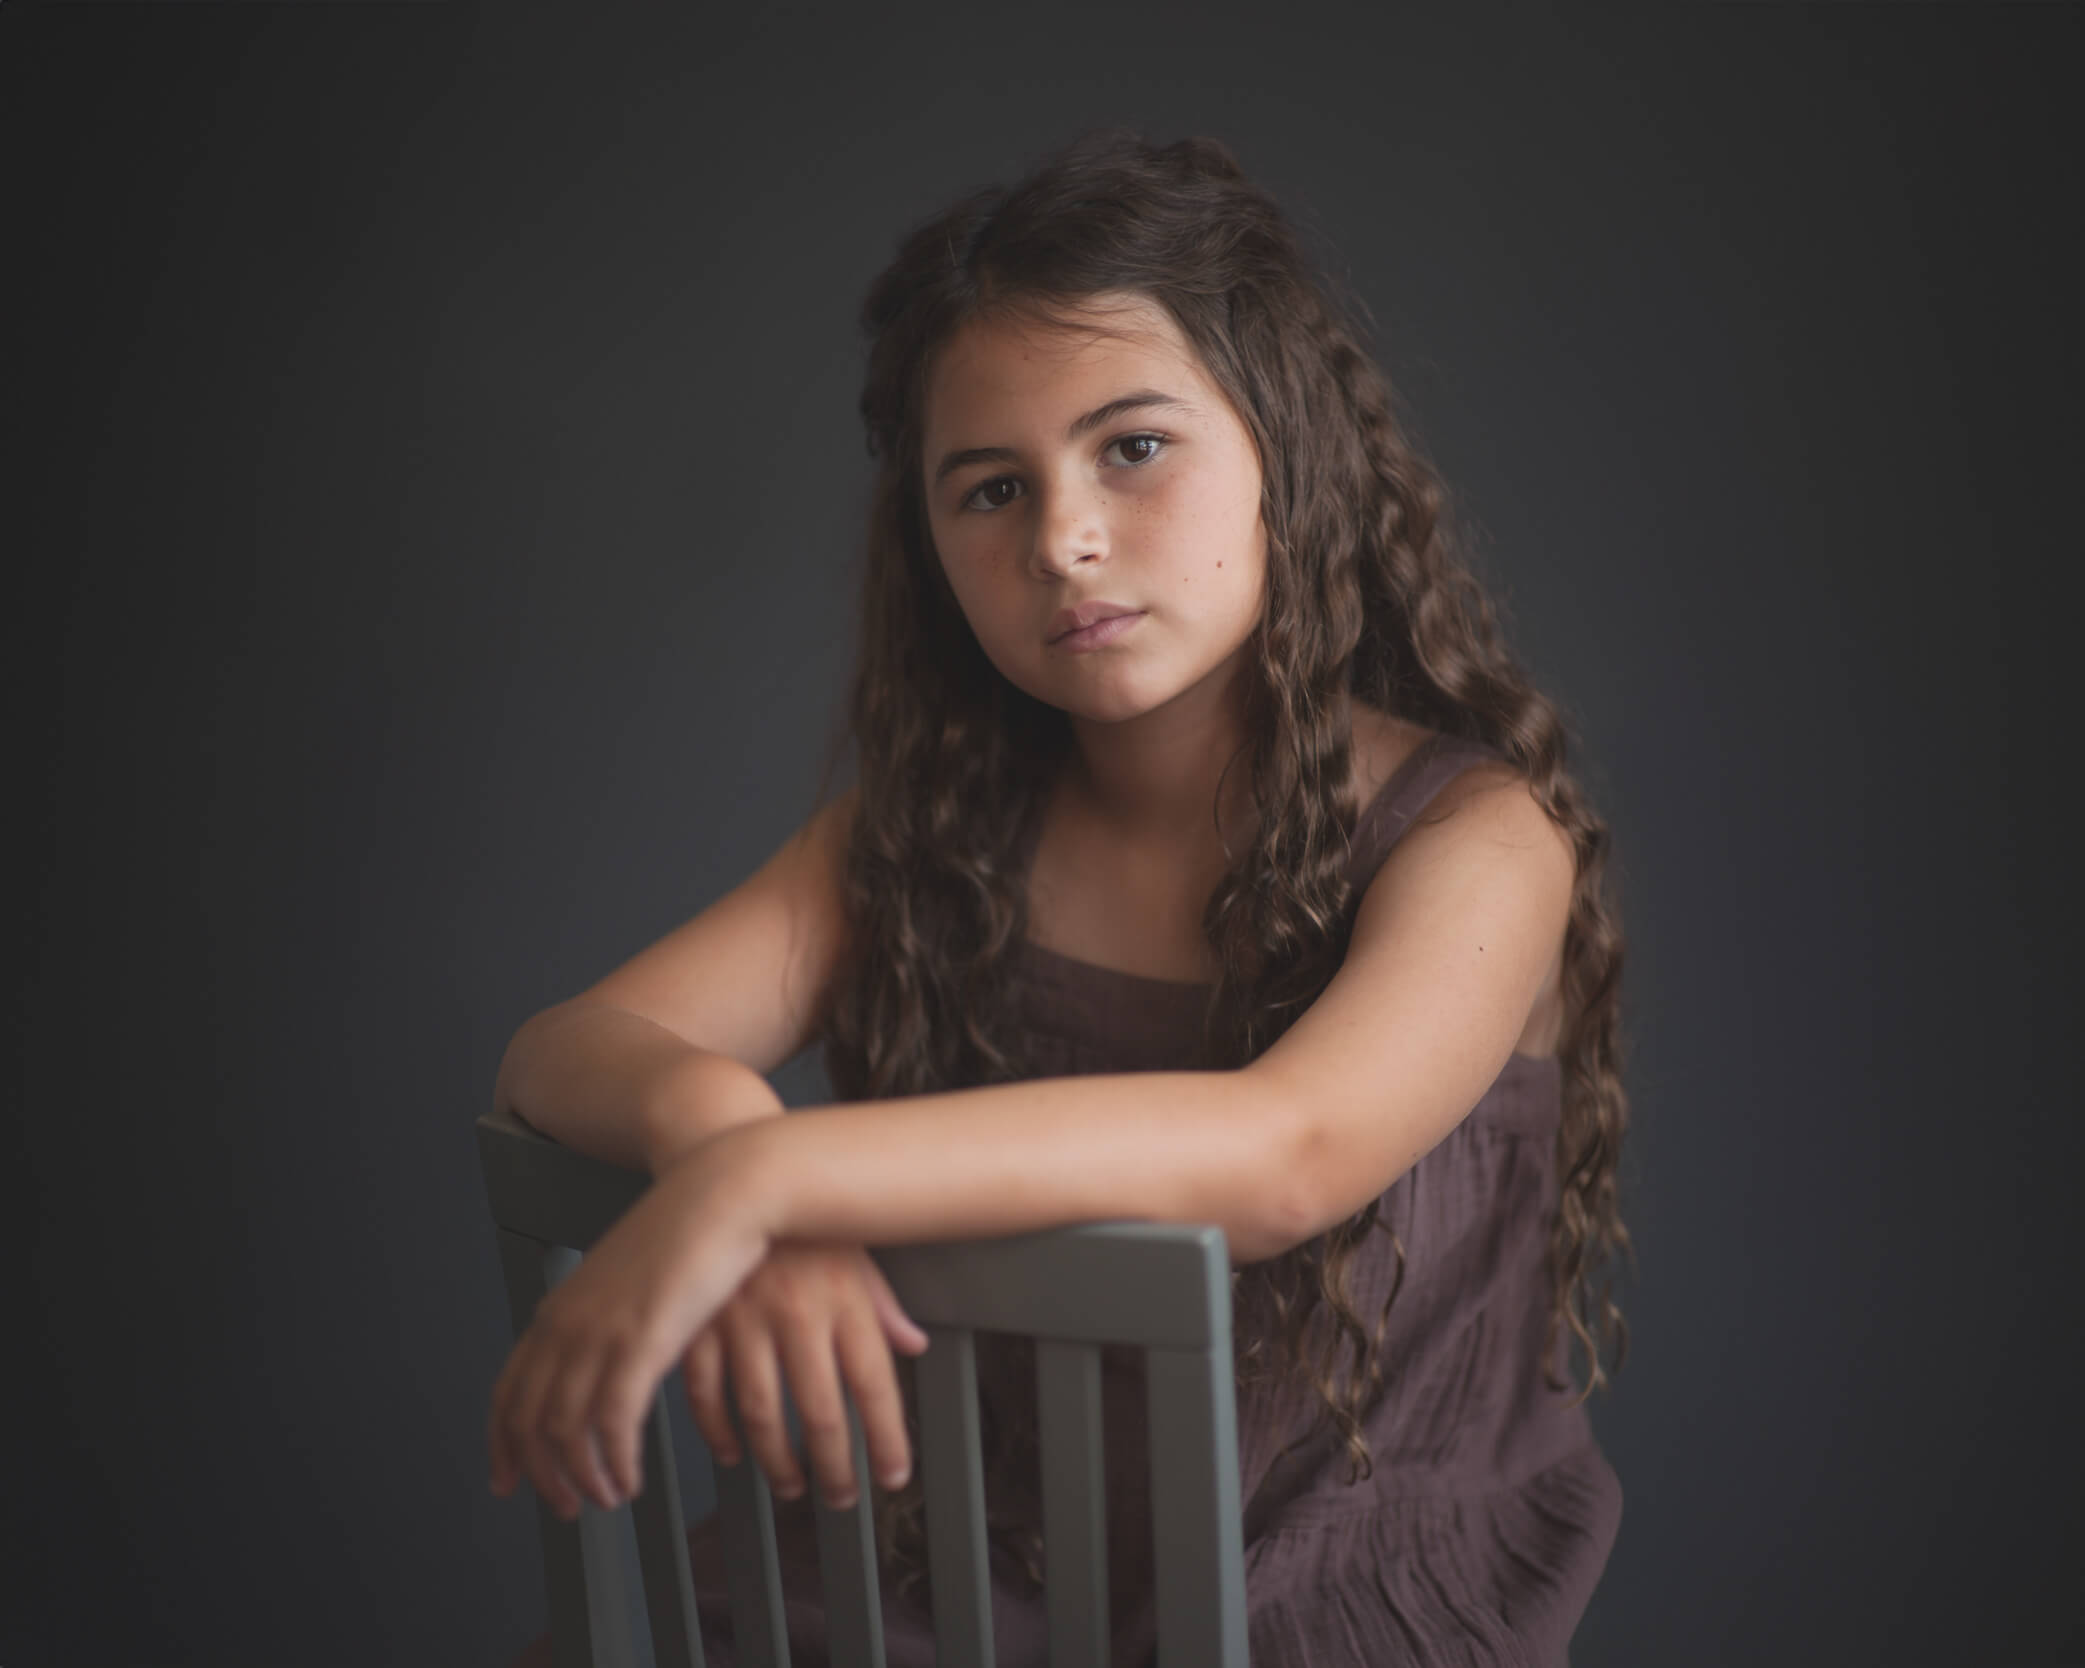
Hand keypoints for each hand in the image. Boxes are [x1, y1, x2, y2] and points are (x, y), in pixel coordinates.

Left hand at [487, 1144, 767, 1520]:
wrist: (723, 1191)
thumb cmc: (692, 1230)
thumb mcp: (633, 1273)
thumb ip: (610, 1312)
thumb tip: (610, 1346)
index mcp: (561, 1307)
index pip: (508, 1389)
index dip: (502, 1442)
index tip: (506, 1479)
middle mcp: (567, 1323)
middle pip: (527, 1420)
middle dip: (539, 1474)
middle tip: (564, 1507)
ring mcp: (599, 1333)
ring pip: (563, 1432)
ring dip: (580, 1478)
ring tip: (605, 1500)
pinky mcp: (639, 1344)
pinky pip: (610, 1426)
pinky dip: (615, 1463)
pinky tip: (631, 1480)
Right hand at [681, 1243, 928, 1510]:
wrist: (727, 1163)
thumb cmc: (799, 1218)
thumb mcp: (854, 1251)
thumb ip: (883, 1304)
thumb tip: (916, 1345)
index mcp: (843, 1296)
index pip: (876, 1385)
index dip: (888, 1440)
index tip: (893, 1476)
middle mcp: (797, 1312)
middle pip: (822, 1413)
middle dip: (836, 1467)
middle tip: (842, 1496)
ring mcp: (743, 1319)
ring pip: (763, 1414)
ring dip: (778, 1462)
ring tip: (793, 1484)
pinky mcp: (697, 1321)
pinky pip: (705, 1392)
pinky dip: (717, 1431)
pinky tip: (733, 1450)